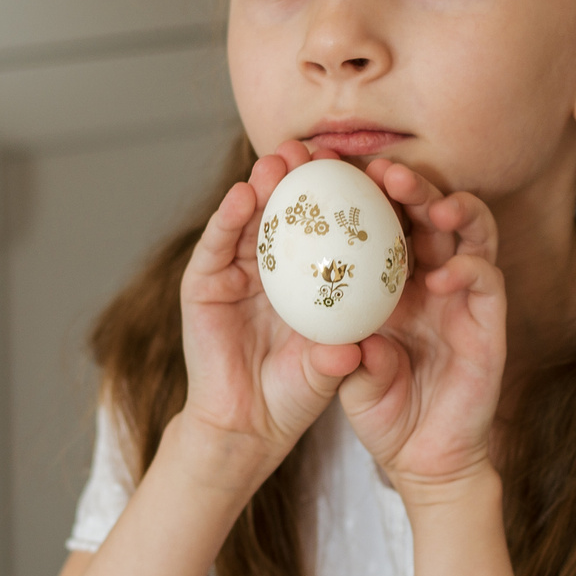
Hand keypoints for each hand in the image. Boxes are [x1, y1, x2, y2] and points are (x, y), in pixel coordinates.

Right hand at [174, 138, 364, 481]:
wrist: (245, 426)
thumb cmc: (294, 394)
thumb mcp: (328, 371)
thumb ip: (340, 357)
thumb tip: (356, 349)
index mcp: (312, 275)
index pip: (333, 228)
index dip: (350, 199)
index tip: (372, 174)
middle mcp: (276, 264)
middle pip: (293, 209)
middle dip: (305, 175)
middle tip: (320, 149)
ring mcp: (237, 269)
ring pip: (253, 215)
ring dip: (264, 183)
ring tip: (279, 159)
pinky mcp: (203, 280)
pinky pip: (217, 243)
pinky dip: (227, 218)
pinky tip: (240, 196)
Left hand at [336, 160, 507, 498]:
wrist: (423, 460)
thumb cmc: (384, 409)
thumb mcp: (346, 370)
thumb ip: (339, 341)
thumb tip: (331, 324)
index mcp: (394, 280)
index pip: (383, 221)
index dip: (363, 193)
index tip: (332, 172)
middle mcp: (432, 278)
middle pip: (428, 212)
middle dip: (410, 184)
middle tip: (384, 171)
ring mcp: (465, 296)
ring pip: (471, 231)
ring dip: (452, 209)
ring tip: (427, 204)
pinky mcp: (489, 322)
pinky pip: (487, 281)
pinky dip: (469, 269)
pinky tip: (441, 275)